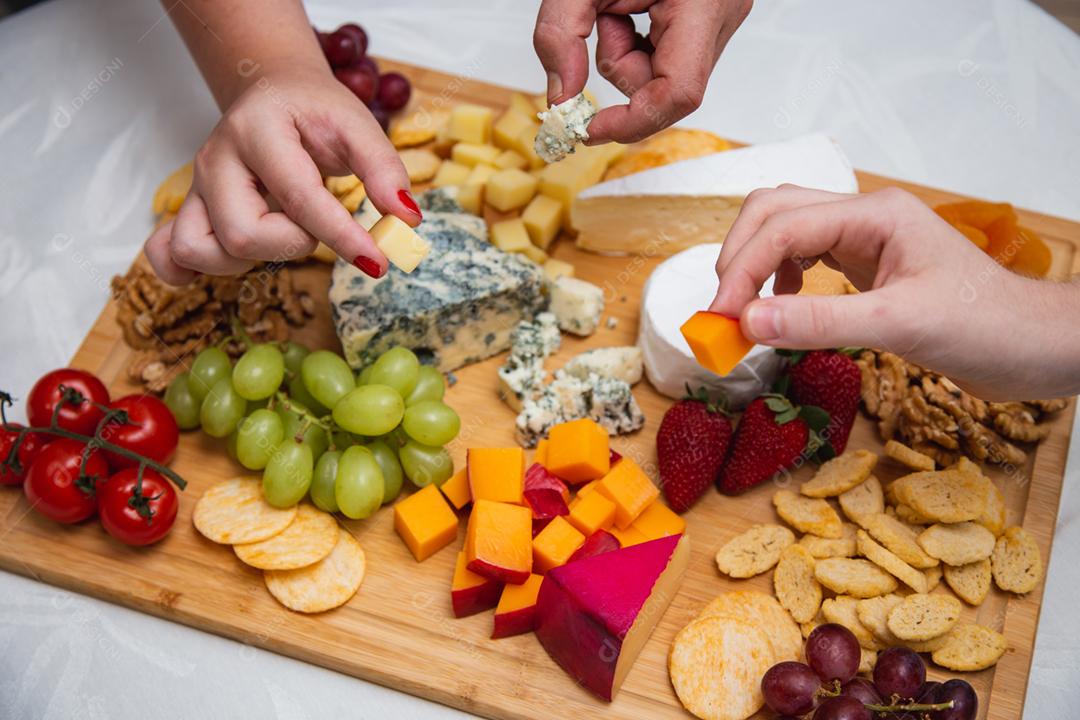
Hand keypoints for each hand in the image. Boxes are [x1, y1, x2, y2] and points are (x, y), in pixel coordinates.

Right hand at [145, 61, 418, 284]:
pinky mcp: (189, 209)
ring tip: (281, 235)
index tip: (378, 262)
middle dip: (292, 244)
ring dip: (249, 261)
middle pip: (241, 233)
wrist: (270, 92)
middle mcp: (217, 160)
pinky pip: (167, 253)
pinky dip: (190, 270)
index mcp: (258, 130)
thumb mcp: (357, 125)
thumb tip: (406, 219)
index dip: (341, 236)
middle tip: (315, 227)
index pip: (298, 197)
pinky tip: (230, 263)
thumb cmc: (314, 112)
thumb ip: (384, 169)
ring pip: (199, 249)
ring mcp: (196, 187)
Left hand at [533, 0, 751, 143]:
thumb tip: (560, 96)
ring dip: (628, 54)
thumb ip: (559, 34)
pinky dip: (639, 44)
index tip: (590, 128)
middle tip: (606, 22)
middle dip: (623, 68)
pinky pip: (668, 57)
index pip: (678, 94)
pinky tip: (633, 12)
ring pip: (664, 75)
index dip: (632, 121)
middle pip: (666, 87)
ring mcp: (720, 21)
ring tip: (620, 7)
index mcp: (701, 5)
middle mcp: (722, 17)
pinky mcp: (709, 22)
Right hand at [709, 185, 1079, 400]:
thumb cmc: (984, 327)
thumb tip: (747, 323)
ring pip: (785, 230)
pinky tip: (785, 309)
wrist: (1033, 346)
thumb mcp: (899, 325)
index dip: (742, 269)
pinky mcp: (868, 263)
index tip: (720, 317)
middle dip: (739, 257)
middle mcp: (865, 216)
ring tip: (746, 312)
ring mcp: (866, 237)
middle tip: (723, 310)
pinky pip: (805, 256)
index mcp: (875, 215)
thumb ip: (820, 322)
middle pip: (774, 211)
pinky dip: (780, 280)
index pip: (784, 227)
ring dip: (756, 265)